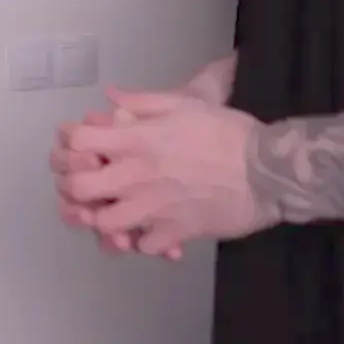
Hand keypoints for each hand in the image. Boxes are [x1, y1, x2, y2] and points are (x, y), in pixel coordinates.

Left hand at [57, 87, 274, 255]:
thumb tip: (111, 96)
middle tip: (94, 185)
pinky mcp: (176, 232)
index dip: (74, 144)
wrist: (268, 170)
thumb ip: (143, 102)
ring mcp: (155, 207)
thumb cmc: (228, 132)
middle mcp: (138, 174)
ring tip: (120, 211)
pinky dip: (143, 241)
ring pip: (105, 223)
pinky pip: (144, 246)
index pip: (79, 141)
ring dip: (107, 218)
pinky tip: (152, 231)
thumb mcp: (185, 104)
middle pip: (80, 187)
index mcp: (138, 139)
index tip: (85, 147)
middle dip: (78, 186)